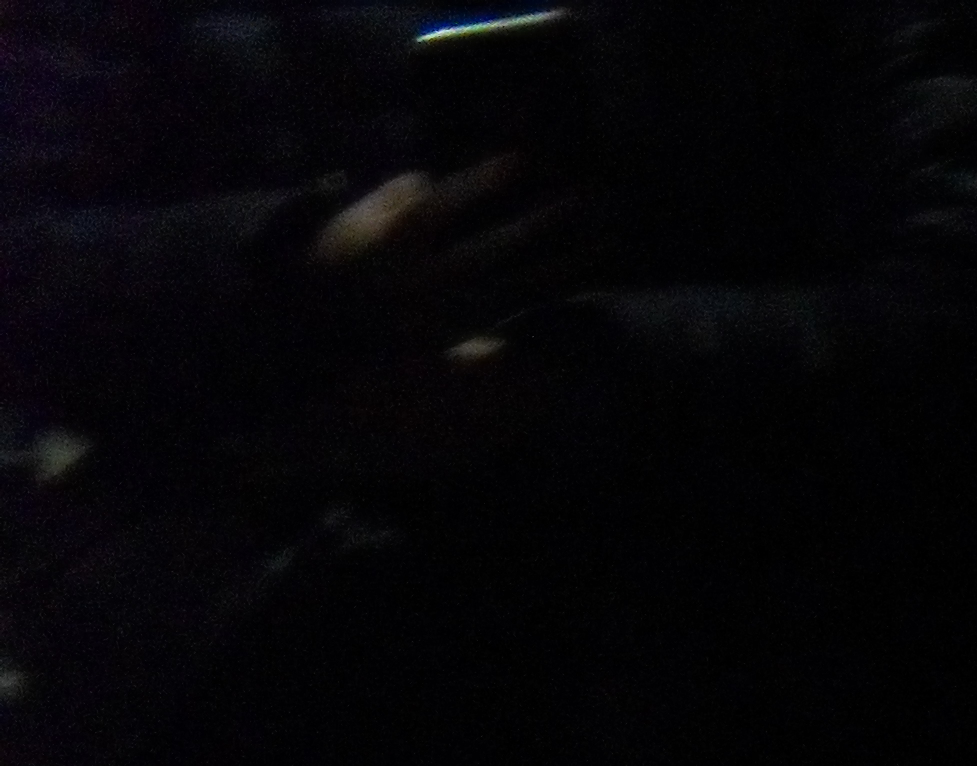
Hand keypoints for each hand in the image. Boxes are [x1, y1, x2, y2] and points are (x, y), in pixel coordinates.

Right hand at [308, 161, 591, 341]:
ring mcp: (447, 311)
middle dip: (538, 223)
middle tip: (582, 198)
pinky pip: (513, 317)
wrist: (316, 338)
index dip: (482, 183)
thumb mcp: (346, 227)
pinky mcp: (462, 337)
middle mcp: (427, 278)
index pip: (445, 206)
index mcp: (395, 243)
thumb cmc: (330, 270)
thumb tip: (425, 180)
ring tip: (605, 243)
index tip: (521, 160)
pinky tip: (584, 286)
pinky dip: (548, 299)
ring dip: (563, 264)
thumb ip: (387, 201)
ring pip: (515, 285)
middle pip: (493, 247)